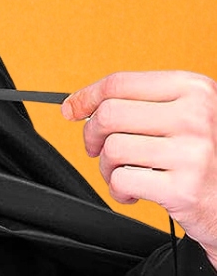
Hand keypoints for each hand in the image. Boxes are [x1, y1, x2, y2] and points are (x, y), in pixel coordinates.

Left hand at [61, 70, 216, 271]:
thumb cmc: (206, 156)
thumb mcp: (189, 115)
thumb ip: (143, 103)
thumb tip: (78, 104)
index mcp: (195, 89)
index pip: (120, 83)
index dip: (87, 97)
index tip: (72, 109)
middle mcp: (197, 116)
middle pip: (109, 115)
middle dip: (92, 135)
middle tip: (98, 148)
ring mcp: (192, 152)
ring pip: (112, 150)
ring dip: (107, 167)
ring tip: (126, 173)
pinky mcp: (182, 188)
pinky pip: (121, 181)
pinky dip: (118, 191)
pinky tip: (136, 192)